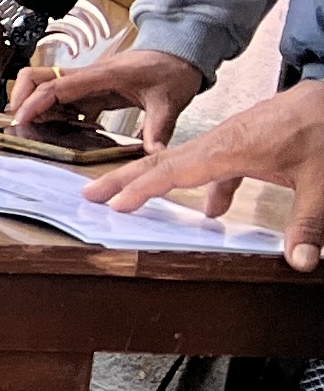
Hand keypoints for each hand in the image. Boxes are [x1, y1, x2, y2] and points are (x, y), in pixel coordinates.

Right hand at [15, 41, 208, 145]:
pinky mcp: (93, 88)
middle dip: (22, 96)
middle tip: (21, 122)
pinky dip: (56, 112)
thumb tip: (154, 154)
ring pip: (46, 86)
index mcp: (102, 76)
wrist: (180, 53)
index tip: (21, 119)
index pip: (56, 85)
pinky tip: (66, 129)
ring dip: (37, 106)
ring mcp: (88, 81)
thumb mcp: (169, 102)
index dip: (34, 102)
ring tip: (41, 129)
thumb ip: (158, 129)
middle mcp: (89, 75)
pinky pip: (64, 98)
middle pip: (38, 77)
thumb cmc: (173, 71)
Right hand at [83, 79, 323, 262]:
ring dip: (150, 177)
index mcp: (230, 148)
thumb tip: (301, 261)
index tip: (116, 205)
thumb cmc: (323, 128)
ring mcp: (228, 138)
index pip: (176, 170)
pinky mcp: (242, 139)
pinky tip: (212, 208)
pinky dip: (198, 182)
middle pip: (162, 161)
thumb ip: (309, 222)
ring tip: (125, 195)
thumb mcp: (320, 181)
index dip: (144, 189)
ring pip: (180, 160)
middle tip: (90, 195)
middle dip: (124, 178)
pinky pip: (208, 162)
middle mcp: (220, 141)